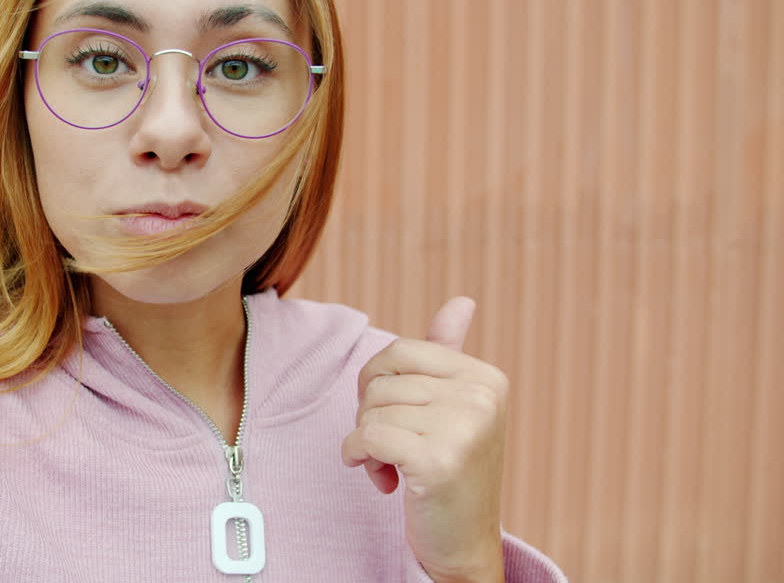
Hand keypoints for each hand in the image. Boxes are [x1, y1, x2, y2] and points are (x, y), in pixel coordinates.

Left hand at [341, 297, 507, 582]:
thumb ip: (448, 355)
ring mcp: (464, 427)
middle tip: (395, 448)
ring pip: (370, 409)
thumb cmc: (449, 473)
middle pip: (380, 380)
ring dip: (367, 442)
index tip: (398, 417)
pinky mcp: (438, 460)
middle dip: (372, 416)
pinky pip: (366, 436)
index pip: (401, 350)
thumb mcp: (454, 409)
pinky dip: (359, 457)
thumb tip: (462, 300)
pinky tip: (382, 480)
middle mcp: (482, 396)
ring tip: (395, 467)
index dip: (380, 384)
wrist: (463, 546)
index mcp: (486, 377)